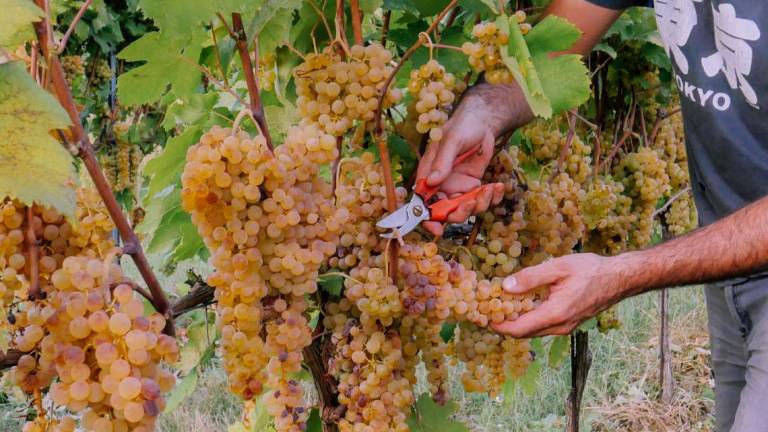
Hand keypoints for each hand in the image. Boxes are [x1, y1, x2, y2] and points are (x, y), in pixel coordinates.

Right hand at [415, 97, 504, 235]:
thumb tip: (431, 182)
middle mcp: (442, 185)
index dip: (427, 219)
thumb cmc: (461, 126)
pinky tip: (497, 186)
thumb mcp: (451, 141)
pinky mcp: (474, 186)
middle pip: (446, 211)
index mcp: (428, 175)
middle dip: (460, 212)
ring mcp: (458, 187)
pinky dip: (491, 197)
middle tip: (473, 203)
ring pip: (466, 208)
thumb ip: (441, 162)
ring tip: (490, 189)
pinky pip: (482, 199)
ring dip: (480, 204)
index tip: (437, 229)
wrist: (482, 121)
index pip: (422, 202)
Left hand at [491, 253, 627, 336]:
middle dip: (503, 323)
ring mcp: (565, 327)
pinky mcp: (568, 323)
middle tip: (485, 309)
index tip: (481, 316)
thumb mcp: (558, 267)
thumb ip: (531, 278)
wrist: (619, 278)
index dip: (497, 325)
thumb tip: (505, 287)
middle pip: (523, 333)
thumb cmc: (591, 270)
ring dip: (515, 321)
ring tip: (498, 304)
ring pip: (533, 331)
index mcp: (555, 314)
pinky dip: (528, 318)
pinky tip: (521, 303)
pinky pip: (542, 326)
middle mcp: (559, 327)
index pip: (518, 329)